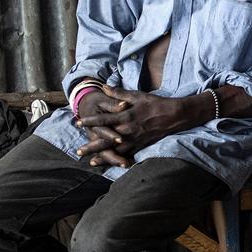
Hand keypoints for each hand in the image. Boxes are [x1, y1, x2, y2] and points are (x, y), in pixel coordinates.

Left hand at [74, 85, 208, 164]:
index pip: (104, 120)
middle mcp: (128, 130)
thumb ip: (118, 94)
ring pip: (115, 150)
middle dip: (92, 146)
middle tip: (78, 151)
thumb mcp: (136, 95)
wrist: (173, 116)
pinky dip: (117, 159)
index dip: (90, 122)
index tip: (78, 123)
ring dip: (103, 157)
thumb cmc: (154, 103)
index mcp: (125, 116)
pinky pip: (127, 154)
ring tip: (90, 162)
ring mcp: (134, 140)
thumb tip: (103, 87)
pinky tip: (110, 164)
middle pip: (106, 140)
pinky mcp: (140, 145)